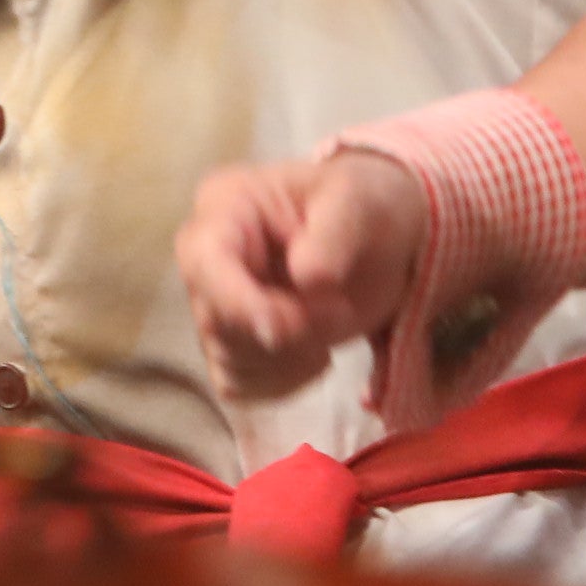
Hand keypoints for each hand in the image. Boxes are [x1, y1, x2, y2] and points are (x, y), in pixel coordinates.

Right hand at [178, 150, 426, 402]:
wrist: (381, 238)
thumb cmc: (362, 207)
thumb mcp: (359, 201)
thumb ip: (335, 234)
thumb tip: (307, 279)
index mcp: (224, 206)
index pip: (205, 262)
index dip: (240, 303)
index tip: (290, 327)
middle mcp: (205, 257)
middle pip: (216, 319)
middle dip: (285, 332)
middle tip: (340, 313)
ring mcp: (214, 305)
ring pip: (228, 358)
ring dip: (290, 357)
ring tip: (332, 323)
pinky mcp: (232, 345)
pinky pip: (239, 384)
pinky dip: (284, 380)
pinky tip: (317, 352)